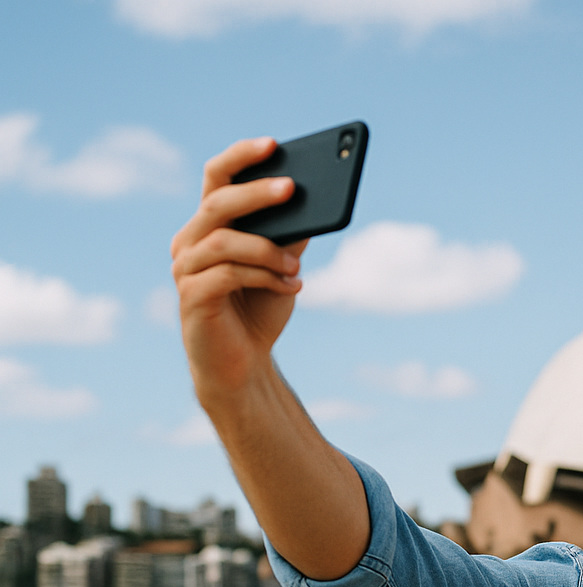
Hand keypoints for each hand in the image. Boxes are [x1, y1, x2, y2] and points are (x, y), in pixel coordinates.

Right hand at [170, 137, 307, 403]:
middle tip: (293, 188)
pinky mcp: (191, 297)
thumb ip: (290, 236)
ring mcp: (186, 268)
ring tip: (297, 267)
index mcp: (210, 224)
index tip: (273, 144)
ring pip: (224, 241)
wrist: (243, 364)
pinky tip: (291, 285)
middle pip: (218, 203)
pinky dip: (264, 277)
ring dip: (267, 250)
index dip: (240, 157)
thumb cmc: (260, 308)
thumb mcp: (282, 267)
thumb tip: (314, 203)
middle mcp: (190, 240)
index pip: (216, 177)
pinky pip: (227, 275)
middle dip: (257, 193)